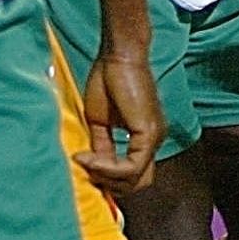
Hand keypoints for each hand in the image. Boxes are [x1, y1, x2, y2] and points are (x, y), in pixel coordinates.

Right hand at [76, 51, 164, 195]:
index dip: (109, 178)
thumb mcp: (99, 120)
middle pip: (139, 183)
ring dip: (107, 177)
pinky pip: (131, 166)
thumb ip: (101, 145)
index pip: (134, 174)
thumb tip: (92, 166)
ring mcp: (153, 138)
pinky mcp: (148, 134)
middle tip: (87, 169)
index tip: (84, 165)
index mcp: (144, 138)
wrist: (118, 55)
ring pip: (136, 179)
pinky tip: (89, 157)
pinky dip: (108, 167)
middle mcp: (153, 141)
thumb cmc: (108, 79)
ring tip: (86, 161)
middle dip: (111, 184)